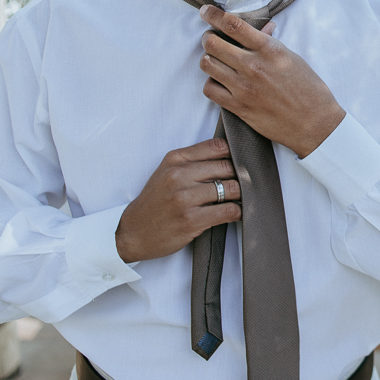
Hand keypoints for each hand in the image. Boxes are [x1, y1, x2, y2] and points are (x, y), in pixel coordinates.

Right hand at [115, 138, 240, 262]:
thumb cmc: (155, 202)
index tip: (240, 163)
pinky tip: (236, 213)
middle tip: (246, 183)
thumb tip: (230, 154)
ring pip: (231, 188)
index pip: (218, 146)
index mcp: (175, 159)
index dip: (234, 154)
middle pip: (228, 167)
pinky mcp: (191, 220)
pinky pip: (228, 210)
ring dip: (240, 195)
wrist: (132, 232)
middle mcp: (179, 175)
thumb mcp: (167, 171)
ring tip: (241, 199)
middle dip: (240, 175)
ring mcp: (184, 198)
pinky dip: (238, 212)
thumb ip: (193, 160)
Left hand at [198, 4, 345, 157]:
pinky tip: (220, 82)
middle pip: (213, 43)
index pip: (234, 25)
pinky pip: (210, 89)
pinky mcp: (238, 107)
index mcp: (270, 50)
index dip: (214, 15)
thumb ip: (271, 43)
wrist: (314, 123)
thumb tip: (262, 29)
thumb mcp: (293, 58)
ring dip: (208, 59)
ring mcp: (244, 87)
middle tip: (211, 39)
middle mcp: (254, 66)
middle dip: (207, 38)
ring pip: (207, 64)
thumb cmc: (308, 89)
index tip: (205, 11)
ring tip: (215, 61)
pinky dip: (211, 83)